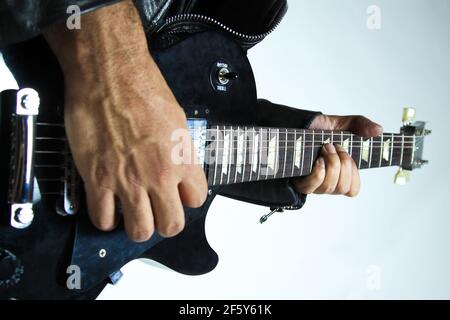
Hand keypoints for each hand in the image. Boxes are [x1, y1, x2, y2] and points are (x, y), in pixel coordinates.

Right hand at [44, 1, 207, 241]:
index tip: (178, 194)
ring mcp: (128, 181)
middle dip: (165, 223)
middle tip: (156, 212)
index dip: (187, 198)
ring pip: (139, 231)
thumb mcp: (178, 121)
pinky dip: (106, 219)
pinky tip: (107, 207)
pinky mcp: (97, 180)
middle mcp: (159, 176)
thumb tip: (179, 167)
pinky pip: (102, 219)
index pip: (197, 199)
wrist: (109, 75)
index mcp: (182, 160)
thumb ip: (181, 151)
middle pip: (171, 226)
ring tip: (132, 214)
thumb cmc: (144, 90)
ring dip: (137, 226)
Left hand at [292, 114, 382, 196]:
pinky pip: (313, 186)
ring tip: (324, 148)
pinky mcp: (299, 182)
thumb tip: (378, 130)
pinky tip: (318, 160)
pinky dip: (319, 172)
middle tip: (334, 147)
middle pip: (344, 187)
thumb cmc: (315, 129)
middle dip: (344, 164)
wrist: (294, 127)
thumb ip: (361, 125)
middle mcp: (326, 182)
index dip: (354, 175)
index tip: (349, 155)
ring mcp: (313, 184)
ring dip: (332, 164)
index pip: (353, 190)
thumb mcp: (341, 124)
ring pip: (331, 187)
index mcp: (339, 174)